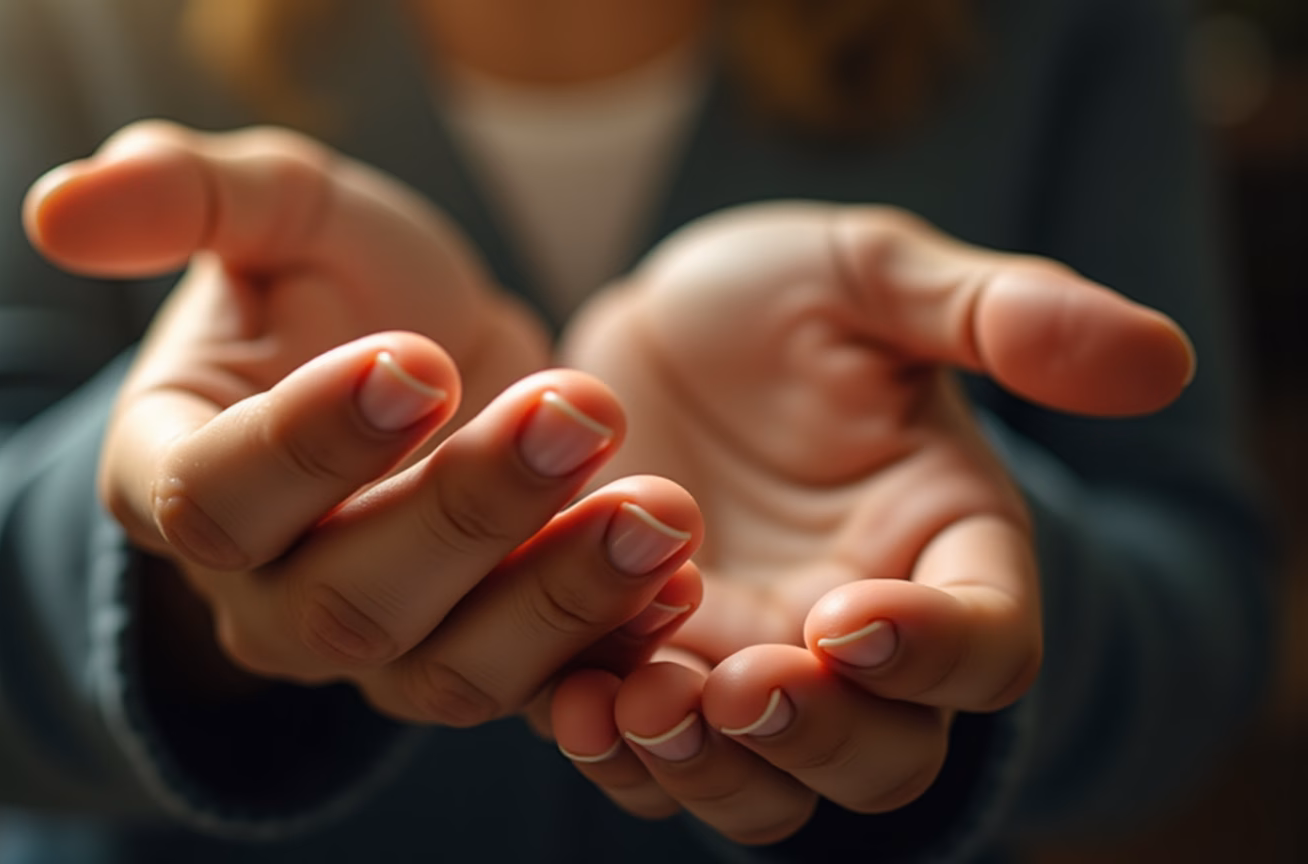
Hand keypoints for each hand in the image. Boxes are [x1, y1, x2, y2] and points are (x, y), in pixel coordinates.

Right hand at [26, 120, 704, 725]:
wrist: (420, 365)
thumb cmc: (332, 286)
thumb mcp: (274, 216)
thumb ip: (183, 197)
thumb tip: (55, 205)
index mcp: (179, 477)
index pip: (217, 497)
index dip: (311, 444)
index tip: (415, 361)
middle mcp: (265, 592)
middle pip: (345, 603)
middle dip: (466, 515)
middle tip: (575, 415)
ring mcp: (373, 649)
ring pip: (449, 670)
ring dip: (561, 599)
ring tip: (661, 512)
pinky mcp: (474, 664)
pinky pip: (538, 690)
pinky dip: (612, 643)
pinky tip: (682, 577)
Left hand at [549, 203, 1193, 841]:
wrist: (645, 339)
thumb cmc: (777, 306)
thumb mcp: (870, 279)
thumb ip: (998, 315)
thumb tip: (1162, 355)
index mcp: (941, 550)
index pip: (988, 645)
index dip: (935, 652)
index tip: (853, 616)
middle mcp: (855, 639)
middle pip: (881, 757)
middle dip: (817, 736)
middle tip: (744, 682)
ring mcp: (749, 670)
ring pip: (763, 790)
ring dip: (710, 766)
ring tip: (642, 701)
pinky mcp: (646, 679)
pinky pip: (646, 760)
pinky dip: (614, 751)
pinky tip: (569, 702)